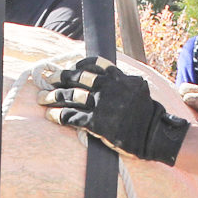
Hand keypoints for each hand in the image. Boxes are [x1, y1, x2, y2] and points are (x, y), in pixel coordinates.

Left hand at [38, 56, 189, 164]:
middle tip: (47, 81)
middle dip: (58, 79)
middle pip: (76, 78)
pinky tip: (51, 116)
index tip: (67, 68)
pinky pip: (71, 116)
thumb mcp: (137, 88)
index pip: (92, 64)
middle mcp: (108, 88)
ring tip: (43, 99)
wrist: (154, 133)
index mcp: (118, 77)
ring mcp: (101, 105)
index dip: (76, 65)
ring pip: (70, 97)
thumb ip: (121, 80)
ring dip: (53, 97)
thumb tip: (106, 77)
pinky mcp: (96, 123)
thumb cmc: (147, 112)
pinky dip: (58, 115)